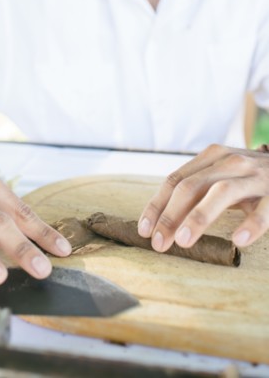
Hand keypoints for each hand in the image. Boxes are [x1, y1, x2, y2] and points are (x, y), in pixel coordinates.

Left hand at [138, 144, 268, 251]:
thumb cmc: (249, 178)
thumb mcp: (221, 177)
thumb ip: (196, 191)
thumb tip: (161, 222)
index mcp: (211, 157)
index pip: (175, 180)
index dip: (157, 205)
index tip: (144, 230)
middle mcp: (230, 162)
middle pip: (191, 186)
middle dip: (170, 216)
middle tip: (159, 243)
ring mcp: (254, 175)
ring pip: (221, 193)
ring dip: (199, 217)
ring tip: (183, 241)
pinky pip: (264, 209)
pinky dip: (251, 224)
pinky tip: (238, 239)